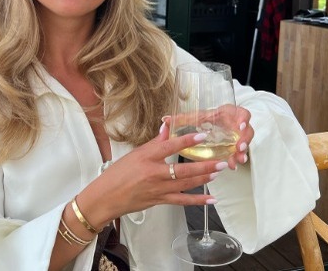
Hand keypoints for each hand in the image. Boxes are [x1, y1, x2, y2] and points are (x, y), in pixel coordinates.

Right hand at [81, 124, 228, 223]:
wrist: (106, 197)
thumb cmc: (118, 174)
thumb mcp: (135, 153)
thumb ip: (154, 142)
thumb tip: (167, 127)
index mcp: (147, 157)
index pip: (170, 146)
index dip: (187, 141)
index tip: (202, 136)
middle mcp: (154, 173)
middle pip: (183, 169)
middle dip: (204, 166)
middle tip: (221, 161)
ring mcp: (158, 188)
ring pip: (186, 184)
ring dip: (204, 179)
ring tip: (218, 173)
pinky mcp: (160, 200)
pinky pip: (182, 201)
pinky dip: (198, 200)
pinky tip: (210, 199)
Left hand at [164, 105, 252, 169]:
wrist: (215, 122)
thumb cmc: (206, 118)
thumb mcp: (195, 117)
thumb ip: (182, 118)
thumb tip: (164, 120)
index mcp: (227, 113)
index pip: (241, 113)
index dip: (243, 119)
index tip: (240, 125)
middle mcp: (235, 124)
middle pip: (246, 130)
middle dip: (244, 139)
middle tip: (239, 147)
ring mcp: (237, 135)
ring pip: (244, 143)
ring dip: (242, 152)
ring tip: (238, 159)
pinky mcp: (236, 146)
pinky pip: (239, 153)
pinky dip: (236, 158)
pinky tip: (233, 165)